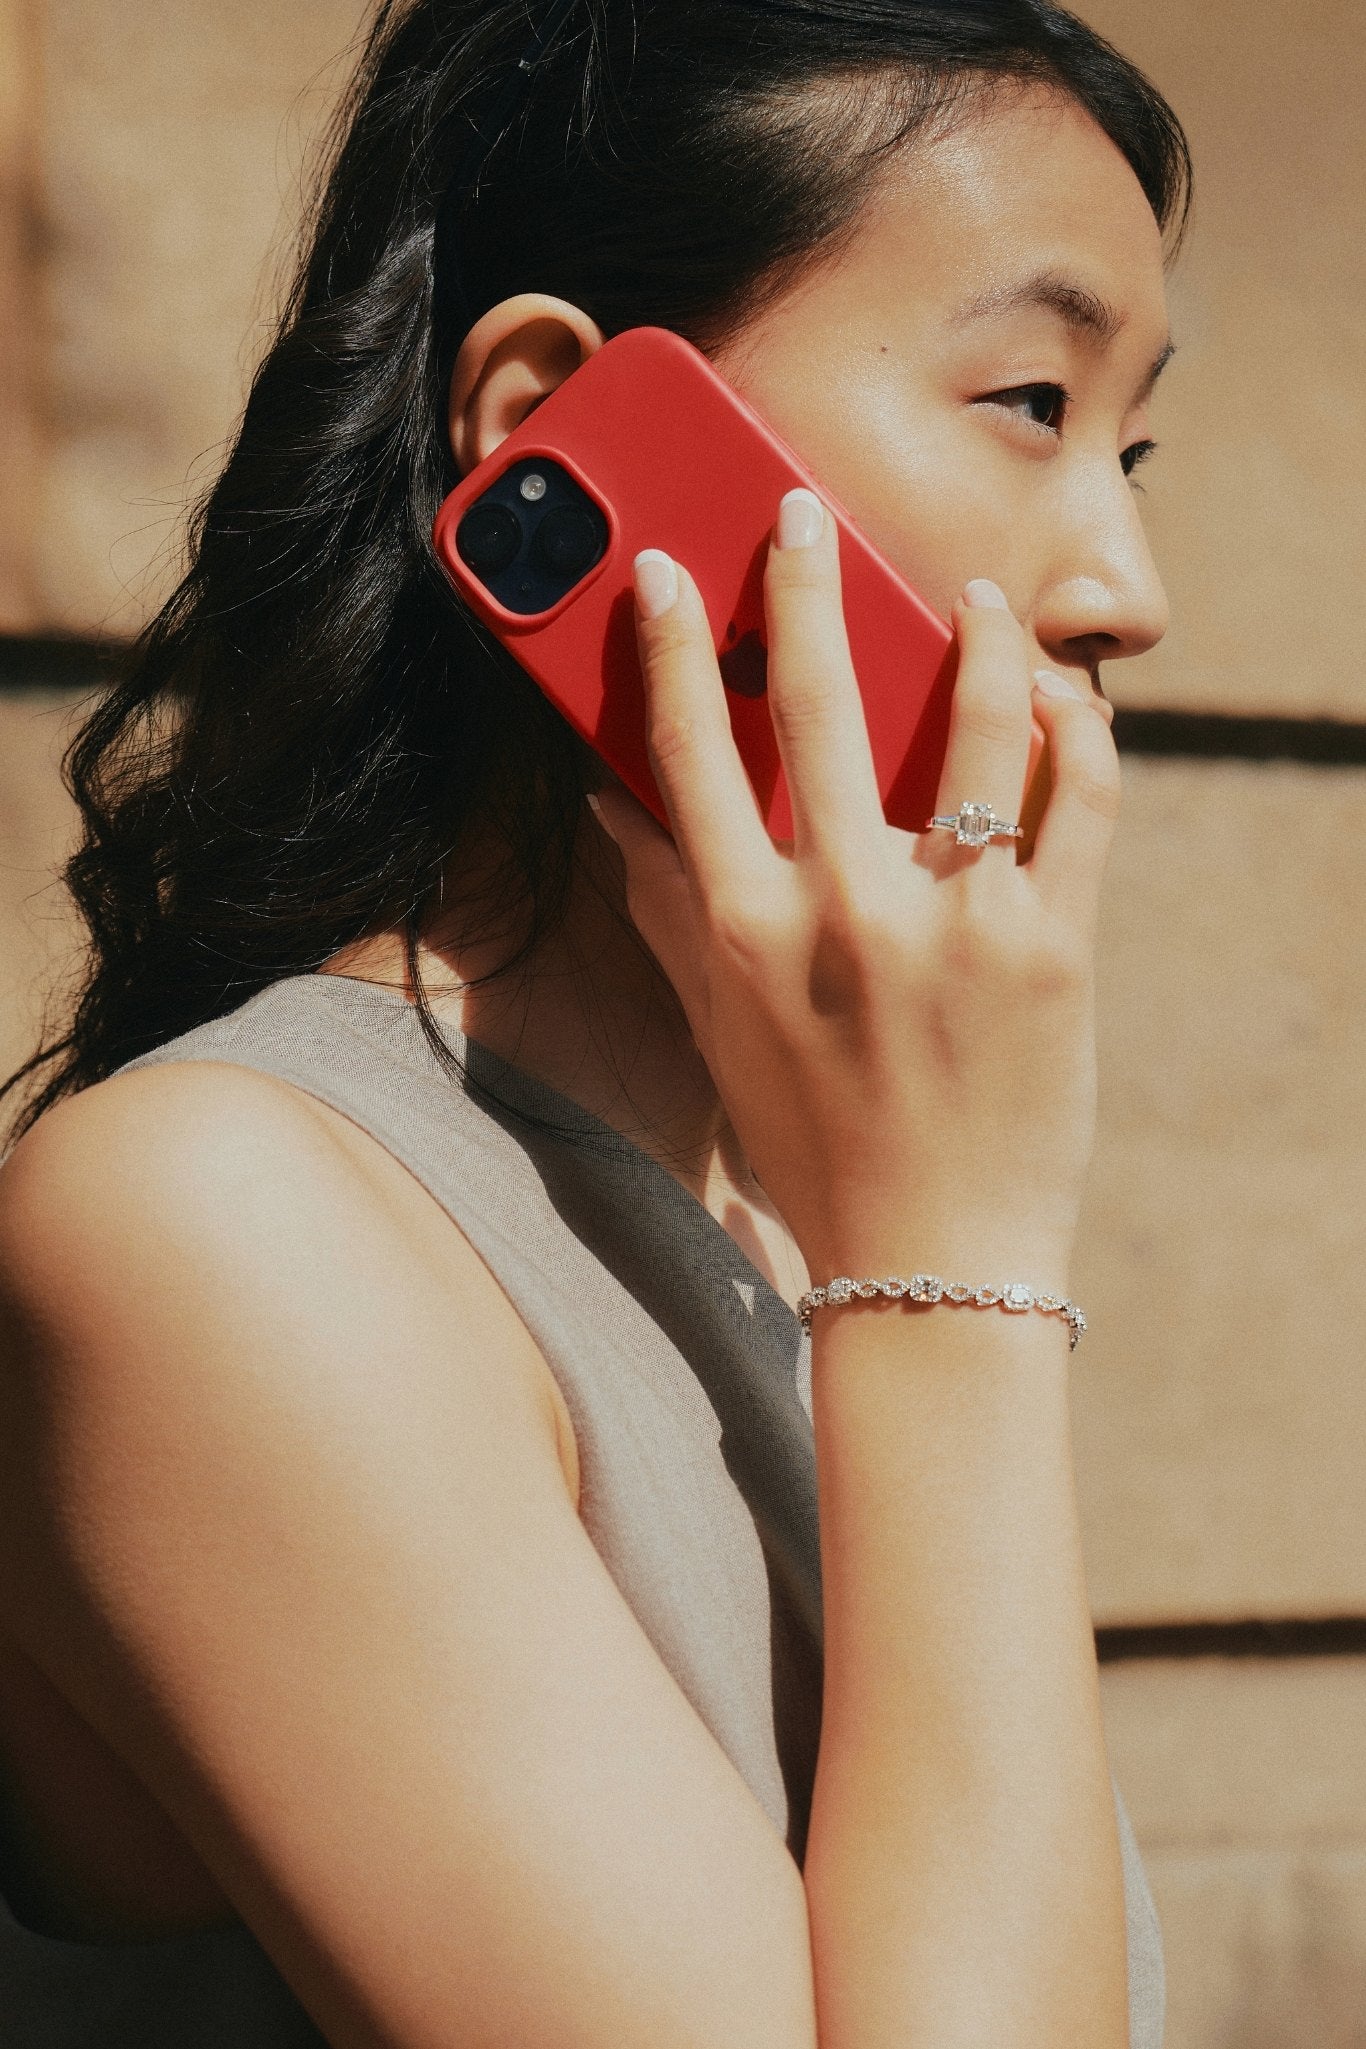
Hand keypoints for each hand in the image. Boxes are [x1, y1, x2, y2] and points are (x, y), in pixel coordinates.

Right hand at [589, 489, 1121, 1281]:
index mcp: (747, 933)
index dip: (669, 648)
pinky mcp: (1055, 947)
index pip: (688, 754)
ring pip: (970, 727)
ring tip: (973, 598)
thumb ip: (672, 915)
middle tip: (802, 513)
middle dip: (805, 586)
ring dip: (972, 639)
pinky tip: (1054, 698)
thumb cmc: (817, 1147)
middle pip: (816, 707)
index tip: (665, 570)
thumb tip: (618, 813)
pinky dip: (1069, 731)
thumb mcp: (722, 1033)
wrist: (932, 1260)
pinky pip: (1076, 798)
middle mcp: (844, 915)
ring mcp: (957, 927)